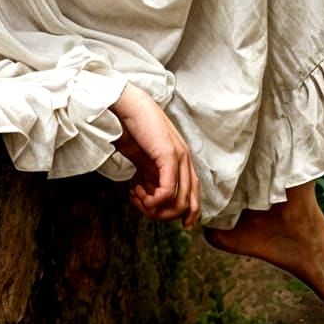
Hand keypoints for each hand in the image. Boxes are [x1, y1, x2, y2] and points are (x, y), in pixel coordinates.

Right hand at [110, 82, 200, 228]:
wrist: (129, 105)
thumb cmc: (134, 129)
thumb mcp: (146, 159)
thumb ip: (153, 177)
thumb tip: (152, 200)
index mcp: (182, 160)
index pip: (193, 196)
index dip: (186, 214)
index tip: (163, 218)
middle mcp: (185, 160)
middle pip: (187, 204)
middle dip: (163, 215)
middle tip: (142, 205)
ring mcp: (180, 157)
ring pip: (178, 202)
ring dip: (154, 208)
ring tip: (137, 197)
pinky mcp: (169, 156)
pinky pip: (168, 191)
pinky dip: (153, 200)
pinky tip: (137, 193)